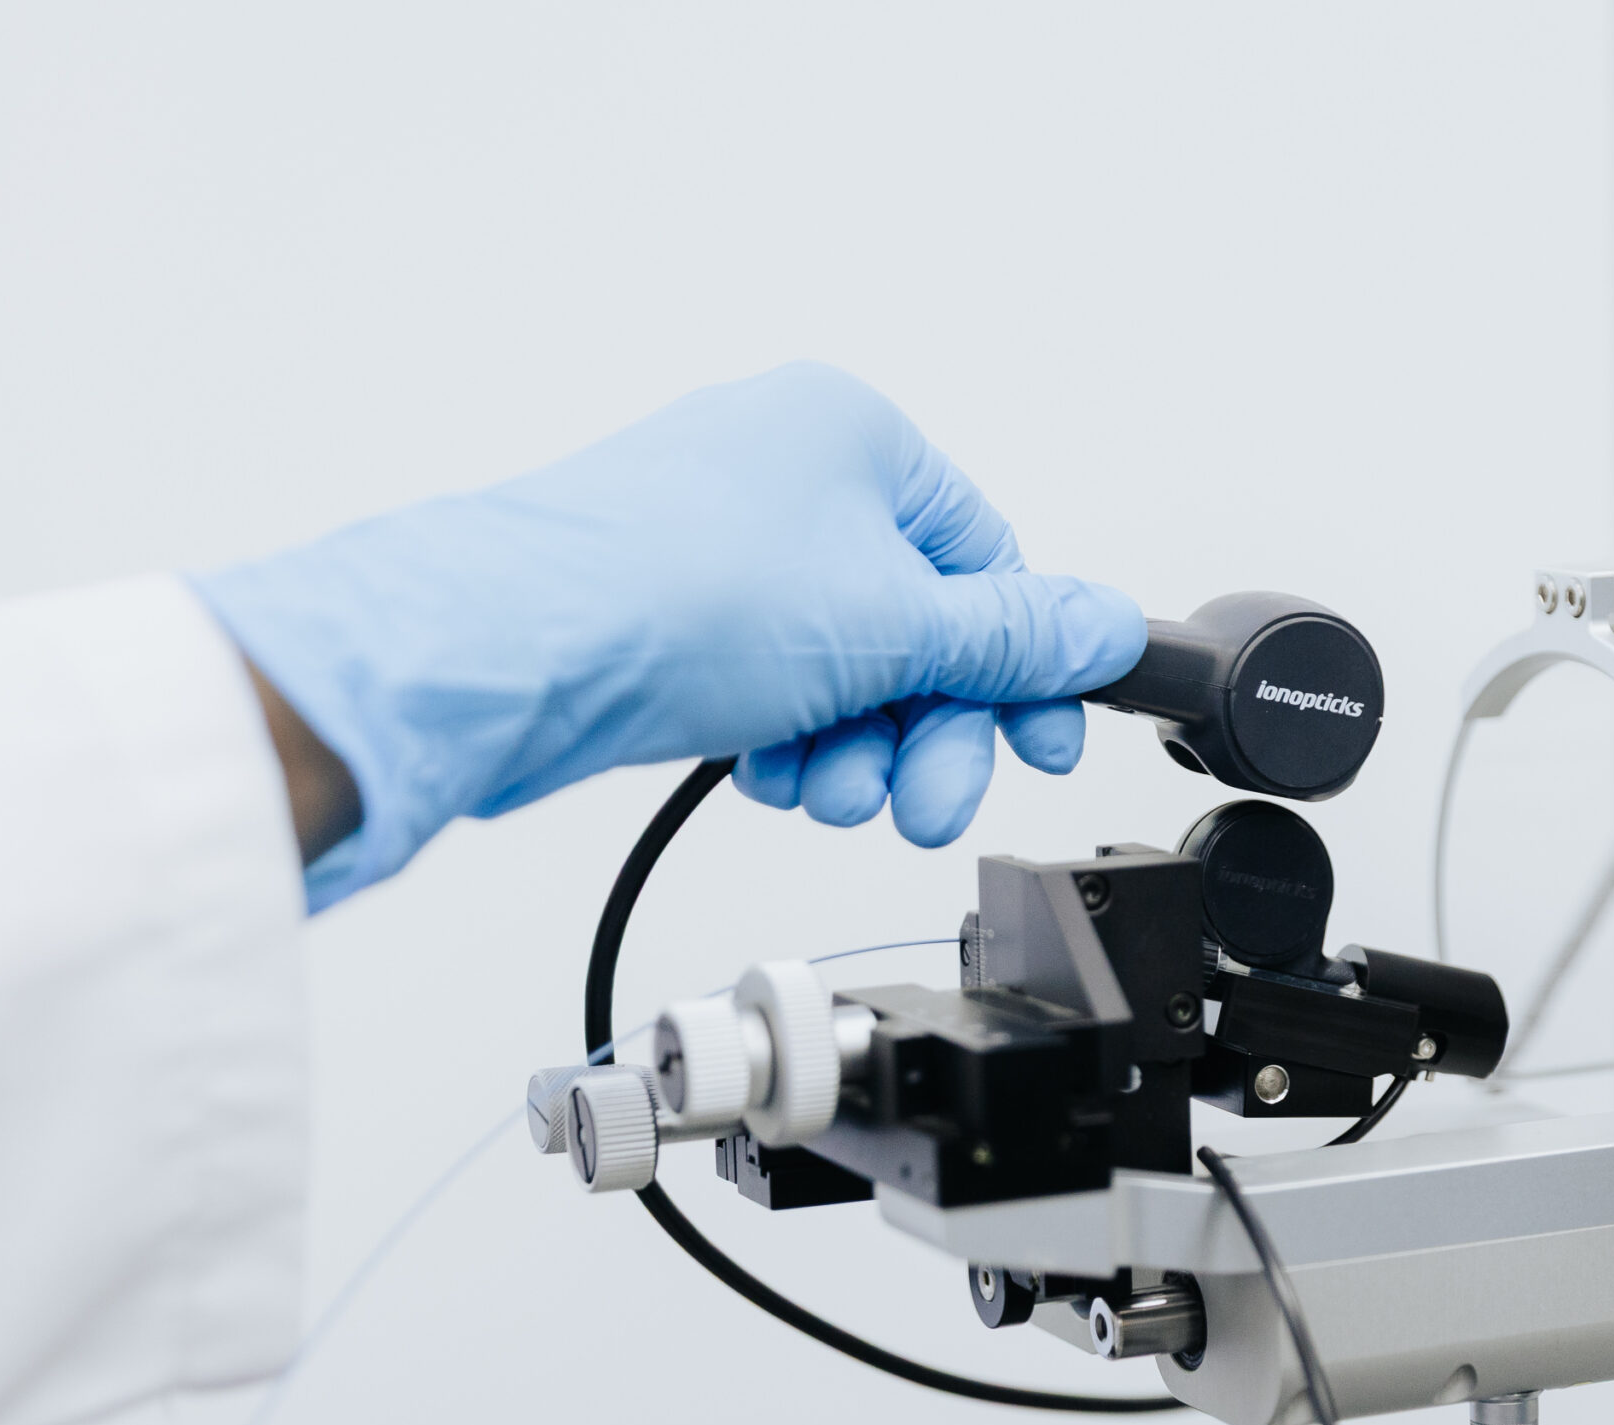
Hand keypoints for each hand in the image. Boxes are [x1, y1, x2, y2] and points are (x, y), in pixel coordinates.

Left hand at [193, 363, 1146, 908]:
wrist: (506, 650)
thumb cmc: (672, 591)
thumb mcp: (895, 626)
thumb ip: (1014, 639)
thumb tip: (1106, 628)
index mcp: (854, 433)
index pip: (986, 563)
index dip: (1018, 670)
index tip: (1037, 746)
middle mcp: (787, 472)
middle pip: (915, 626)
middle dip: (927, 729)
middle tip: (928, 803)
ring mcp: (721, 541)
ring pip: (843, 667)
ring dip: (857, 748)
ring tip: (831, 788)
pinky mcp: (668, 613)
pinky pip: (772, 685)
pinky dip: (788, 740)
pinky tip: (771, 771)